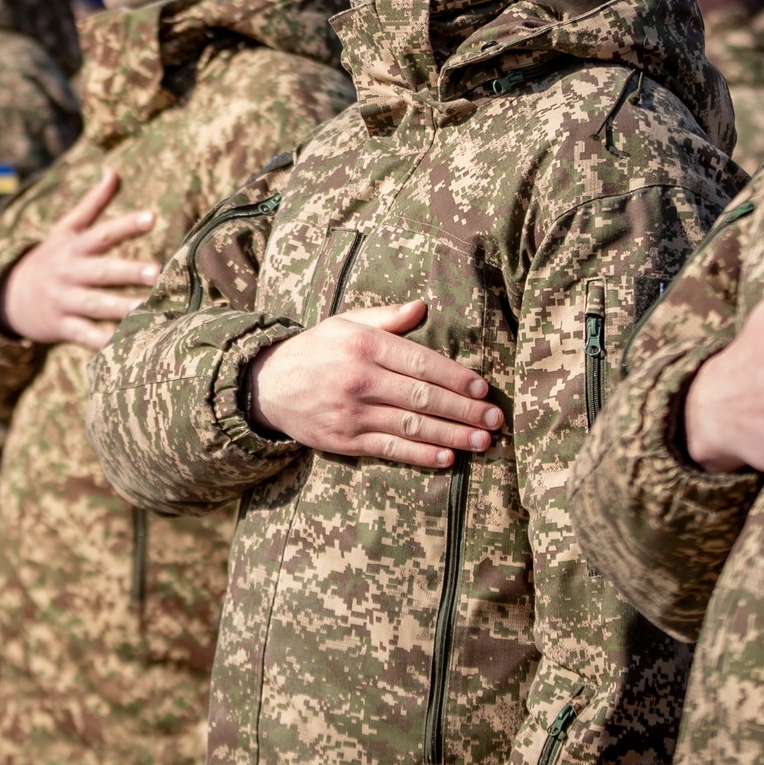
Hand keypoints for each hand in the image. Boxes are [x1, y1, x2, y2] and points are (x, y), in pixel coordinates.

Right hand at [0, 169, 158, 348]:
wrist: (10, 298)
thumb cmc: (50, 259)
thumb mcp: (66, 230)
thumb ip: (93, 203)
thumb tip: (113, 170)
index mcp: (74, 247)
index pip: (103, 233)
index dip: (126, 225)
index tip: (152, 217)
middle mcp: (69, 273)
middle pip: (101, 271)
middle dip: (128, 271)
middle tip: (156, 270)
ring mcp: (65, 301)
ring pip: (95, 305)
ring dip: (120, 308)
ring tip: (147, 309)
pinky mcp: (62, 327)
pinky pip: (84, 336)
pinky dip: (102, 342)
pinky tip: (125, 344)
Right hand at [246, 302, 502, 467]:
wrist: (267, 385)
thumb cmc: (316, 350)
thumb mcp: (345, 323)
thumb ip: (386, 318)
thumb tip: (422, 307)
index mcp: (363, 345)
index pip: (421, 362)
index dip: (456, 377)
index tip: (484, 388)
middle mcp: (359, 379)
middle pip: (423, 396)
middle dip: (465, 409)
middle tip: (496, 419)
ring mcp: (352, 413)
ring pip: (412, 426)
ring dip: (453, 435)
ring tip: (483, 441)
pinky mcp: (345, 441)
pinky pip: (390, 449)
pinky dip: (421, 455)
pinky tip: (448, 457)